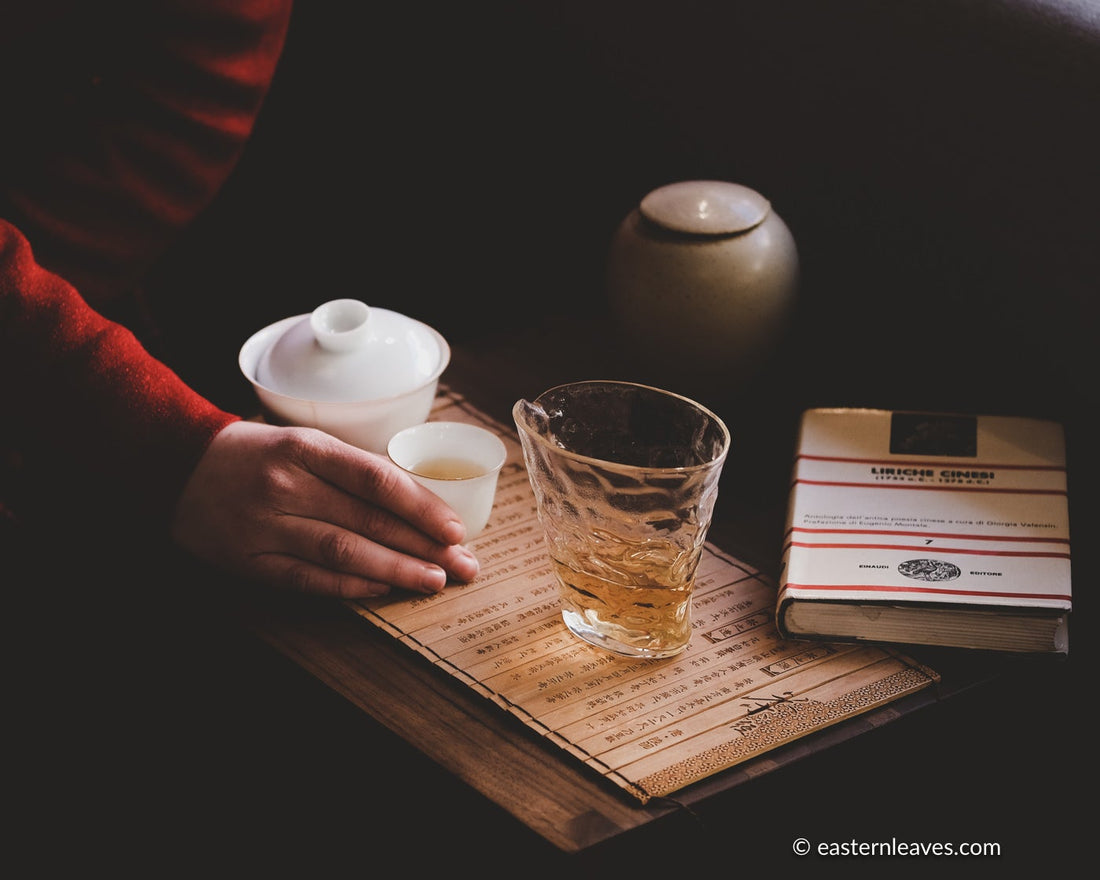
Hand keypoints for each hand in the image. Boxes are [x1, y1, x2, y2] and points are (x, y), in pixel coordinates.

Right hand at [171, 420, 479, 596]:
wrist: (179, 466)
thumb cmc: (259, 454)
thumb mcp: (306, 442)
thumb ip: (355, 469)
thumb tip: (422, 503)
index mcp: (305, 448)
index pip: (376, 479)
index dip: (421, 506)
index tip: (455, 529)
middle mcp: (286, 485)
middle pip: (368, 521)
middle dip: (423, 545)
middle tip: (463, 564)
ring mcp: (265, 526)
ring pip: (343, 553)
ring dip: (395, 569)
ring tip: (434, 580)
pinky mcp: (250, 560)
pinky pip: (308, 579)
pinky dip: (349, 586)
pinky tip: (382, 587)